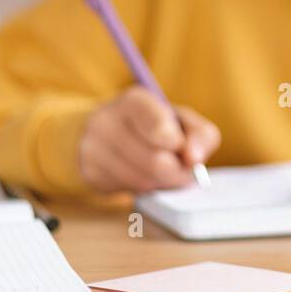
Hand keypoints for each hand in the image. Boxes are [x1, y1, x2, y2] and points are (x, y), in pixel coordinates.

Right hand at [78, 87, 220, 193]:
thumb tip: (195, 159)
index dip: (175, 141)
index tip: (185, 151)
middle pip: (154, 160)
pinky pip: (127, 190)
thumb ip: (200, 134)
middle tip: (184, 170)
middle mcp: (106, 120)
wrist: (110, 133)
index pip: (154, 122)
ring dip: (162, 182)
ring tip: (165, 172)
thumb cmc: (156, 125)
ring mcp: (93, 148)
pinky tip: (144, 175)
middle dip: (177, 171)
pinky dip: (144, 188)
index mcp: (134, 100)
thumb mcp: (183, 120)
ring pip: (142, 180)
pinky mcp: (90, 173)